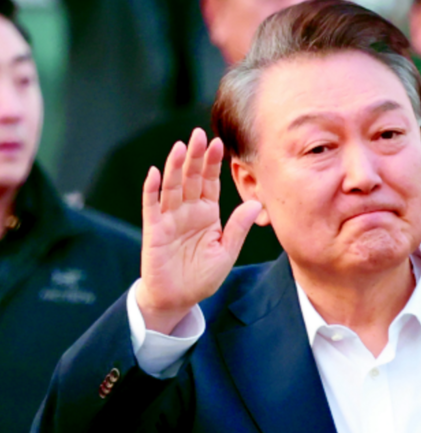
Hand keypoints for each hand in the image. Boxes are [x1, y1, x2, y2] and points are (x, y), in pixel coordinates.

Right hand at [137, 128, 261, 333]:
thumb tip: (257, 204)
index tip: (220, 144)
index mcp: (207, 213)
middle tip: (199, 135)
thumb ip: (238, 227)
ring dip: (175, 167)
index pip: (210, 183)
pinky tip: (153, 173)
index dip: (214, 164)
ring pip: (172, 187)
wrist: (178, 298)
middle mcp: (187, 211)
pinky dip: (152, 190)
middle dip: (196, 157)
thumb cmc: (202, 275)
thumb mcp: (226, 251)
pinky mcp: (154, 230)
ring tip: (181, 147)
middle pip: (191, 179)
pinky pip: (152, 207)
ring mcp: (169, 219)